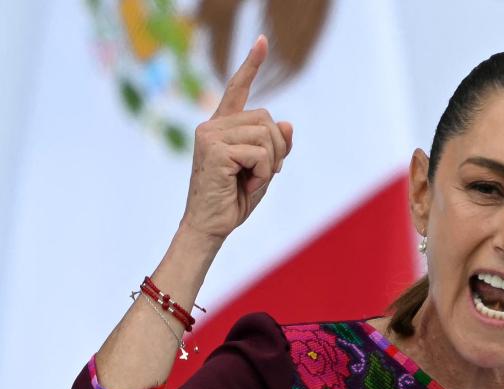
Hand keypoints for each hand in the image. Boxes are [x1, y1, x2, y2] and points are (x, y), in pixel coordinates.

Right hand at [180, 35, 293, 241]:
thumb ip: (276, 145)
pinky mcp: (213, 148)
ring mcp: (210, 134)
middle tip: (260, 173)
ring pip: (267, 135)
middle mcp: (213, 125)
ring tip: (250, 179)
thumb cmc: (235, 198)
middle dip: (276, 149)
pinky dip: (263, 172)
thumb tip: (288, 123)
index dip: (251, 64)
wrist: (211, 226)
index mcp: (223, 126)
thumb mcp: (265, 168)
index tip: (263, 41)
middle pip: (268, 119)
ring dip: (270, 163)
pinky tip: (245, 183)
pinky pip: (260, 152)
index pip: (238, 89)